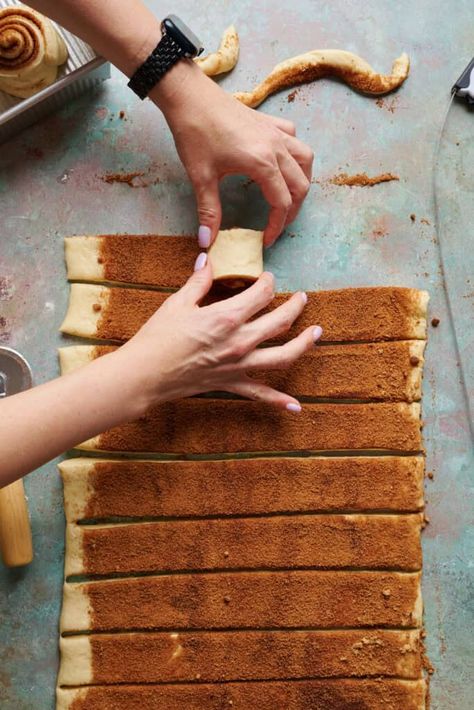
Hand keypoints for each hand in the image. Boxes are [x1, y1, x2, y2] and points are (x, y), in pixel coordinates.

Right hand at [115, 253, 321, 412]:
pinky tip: (296, 405)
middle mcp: (240, 341)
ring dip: (304, 344)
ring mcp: (239, 365)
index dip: (268, 283)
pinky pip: (261, 394)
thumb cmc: (157, 337)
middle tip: (302, 299)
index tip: (268, 278)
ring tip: (317, 333)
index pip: (261, 294)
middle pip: (280, 322)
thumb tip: (208, 260)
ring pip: (283, 356)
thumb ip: (199, 281)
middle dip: (295, 307)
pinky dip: (280, 401)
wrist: (145, 374)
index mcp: (227, 317)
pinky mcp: (232, 384)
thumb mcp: (177, 303)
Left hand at [152, 62, 313, 247]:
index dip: (277, 226)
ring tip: (288, 196)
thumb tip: (207, 242)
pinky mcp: (269, 122)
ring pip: (305, 160)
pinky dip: (294, 153)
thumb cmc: (194, 132)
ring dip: (301, 181)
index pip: (282, 202)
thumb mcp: (200, 177)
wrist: (189, 95)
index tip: (267, 239)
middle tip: (278, 224)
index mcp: (262, 163)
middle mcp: (276, 147)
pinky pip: (294, 139)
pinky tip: (282, 161)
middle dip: (293, 209)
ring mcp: (275, 132)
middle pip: (301, 185)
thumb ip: (209, 212)